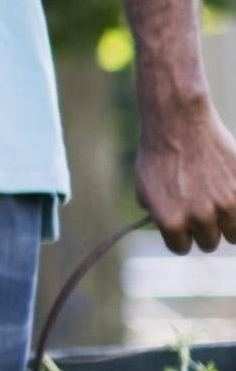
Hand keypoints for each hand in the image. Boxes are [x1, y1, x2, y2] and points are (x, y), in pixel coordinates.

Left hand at [136, 93, 235, 251]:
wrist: (179, 123)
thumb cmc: (159, 153)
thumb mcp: (144, 187)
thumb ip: (155, 212)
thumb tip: (164, 226)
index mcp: (170, 221)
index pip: (181, 247)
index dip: (182, 235)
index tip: (185, 226)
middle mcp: (199, 218)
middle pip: (208, 242)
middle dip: (204, 229)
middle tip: (203, 210)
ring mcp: (225, 205)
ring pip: (233, 234)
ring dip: (227, 222)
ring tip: (217, 202)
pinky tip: (229, 194)